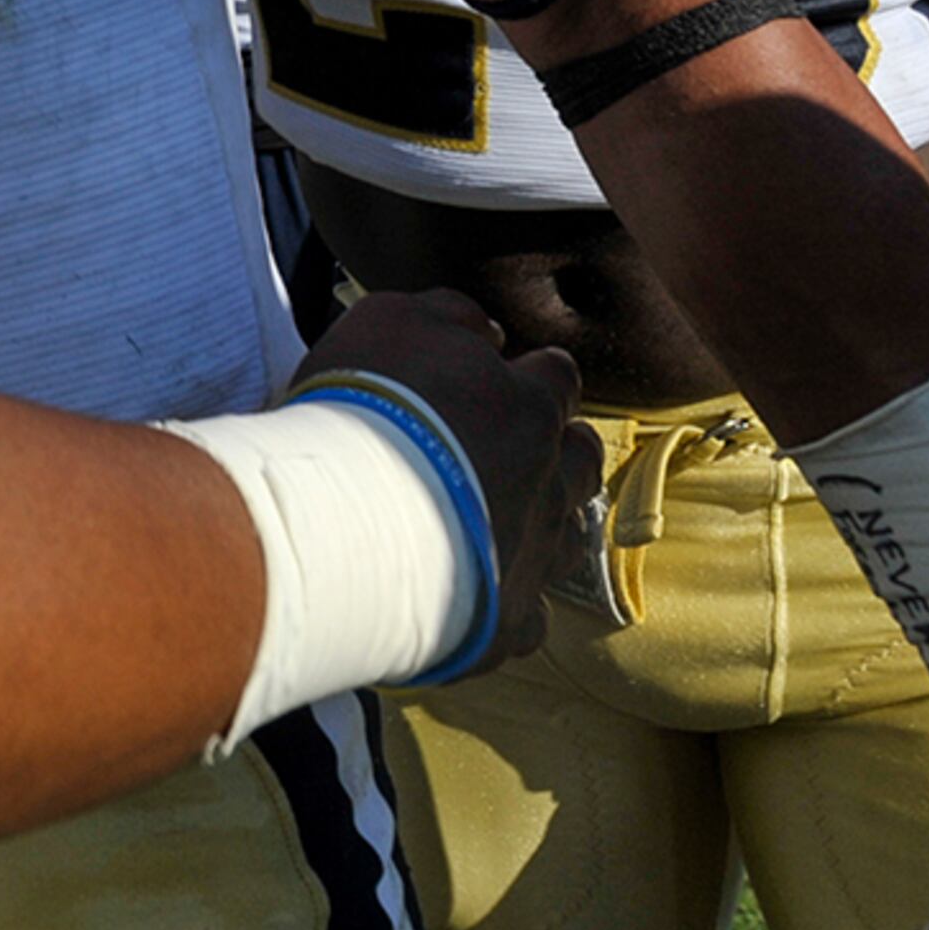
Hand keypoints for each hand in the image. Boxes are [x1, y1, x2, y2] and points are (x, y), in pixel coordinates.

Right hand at [298, 288, 595, 674]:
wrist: (347, 522)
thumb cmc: (365, 409)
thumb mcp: (391, 320)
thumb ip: (449, 313)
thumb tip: (489, 330)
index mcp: (528, 404)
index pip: (557, 376)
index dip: (535, 376)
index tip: (507, 380)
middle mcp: (549, 478)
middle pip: (581, 458)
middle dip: (559, 449)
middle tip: (514, 451)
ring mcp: (537, 551)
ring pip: (570, 535)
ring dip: (545, 523)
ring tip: (500, 519)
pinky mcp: (511, 616)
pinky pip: (528, 612)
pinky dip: (505, 598)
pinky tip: (471, 590)